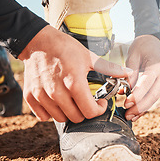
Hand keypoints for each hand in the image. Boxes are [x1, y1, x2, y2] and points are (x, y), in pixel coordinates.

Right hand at [18, 25, 132, 122]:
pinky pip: (44, 116)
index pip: (89, 112)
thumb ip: (109, 68)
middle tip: (88, 101)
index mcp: (74, 83)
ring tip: (73, 100)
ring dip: (69, 113)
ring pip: (60, 118)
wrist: (37, 42)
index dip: (99, 110)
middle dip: (85, 112)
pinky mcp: (30, 96)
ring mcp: (42, 96)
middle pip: (76, 118)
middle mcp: (57, 92)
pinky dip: (52, 112)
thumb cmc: (65, 48)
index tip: (100, 102)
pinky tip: (58, 101)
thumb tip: (129, 73)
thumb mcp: (89, 56)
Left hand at [124, 35, 159, 120]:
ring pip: (155, 98)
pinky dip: (145, 105)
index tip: (126, 103)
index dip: (138, 95)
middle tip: (128, 115)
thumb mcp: (132, 56)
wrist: (152, 42)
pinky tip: (137, 114)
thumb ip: (129, 73)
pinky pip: (155, 96)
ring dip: (143, 109)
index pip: (148, 83)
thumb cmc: (141, 47)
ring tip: (130, 116)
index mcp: (158, 65)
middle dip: (140, 106)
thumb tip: (124, 90)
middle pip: (154, 94)